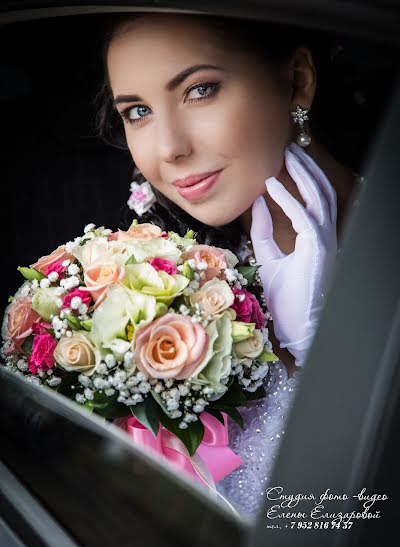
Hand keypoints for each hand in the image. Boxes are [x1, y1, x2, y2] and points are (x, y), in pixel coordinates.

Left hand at [250, 142, 336, 366]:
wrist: (298, 327)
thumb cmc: (286, 299)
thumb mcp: (268, 258)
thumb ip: (263, 231)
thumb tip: (255, 203)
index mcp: (318, 238)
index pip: (314, 201)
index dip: (302, 180)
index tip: (284, 163)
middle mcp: (326, 236)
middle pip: (323, 191)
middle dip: (308, 168)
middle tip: (289, 148)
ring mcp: (325, 241)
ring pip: (321, 197)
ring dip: (304, 174)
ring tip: (287, 155)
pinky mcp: (318, 248)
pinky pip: (303, 216)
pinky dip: (288, 198)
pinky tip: (271, 186)